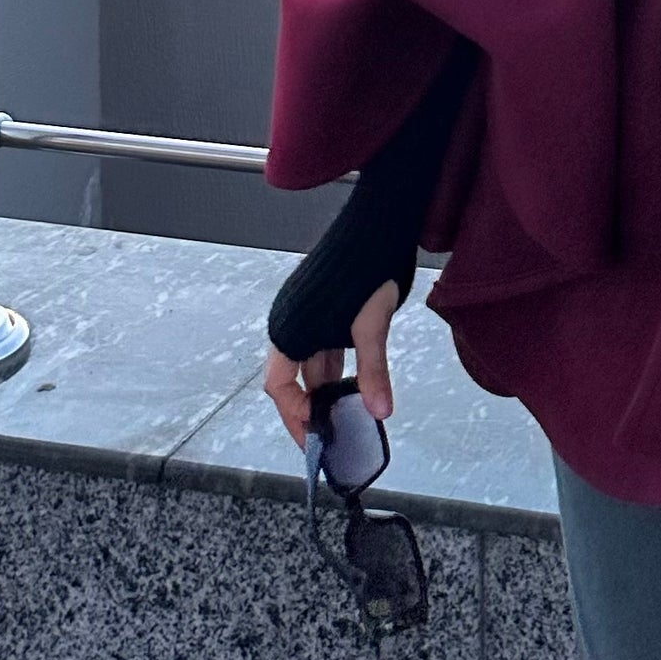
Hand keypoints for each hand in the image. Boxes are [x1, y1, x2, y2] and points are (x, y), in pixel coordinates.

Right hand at [263, 277, 399, 452]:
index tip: (317, 436)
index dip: (295, 415)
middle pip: (292, 378)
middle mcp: (291, 323)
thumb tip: (380, 412)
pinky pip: (322, 347)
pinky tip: (354, 382)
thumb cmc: (367, 270)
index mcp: (290, 330)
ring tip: (345, 414)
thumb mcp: (371, 327)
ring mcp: (306, 314)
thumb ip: (372, 372)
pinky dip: (335, 368)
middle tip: (331, 432)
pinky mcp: (323, 307)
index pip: (280, 386)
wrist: (377, 223)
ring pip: (310, 363)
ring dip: (325, 388)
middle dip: (310, 407)